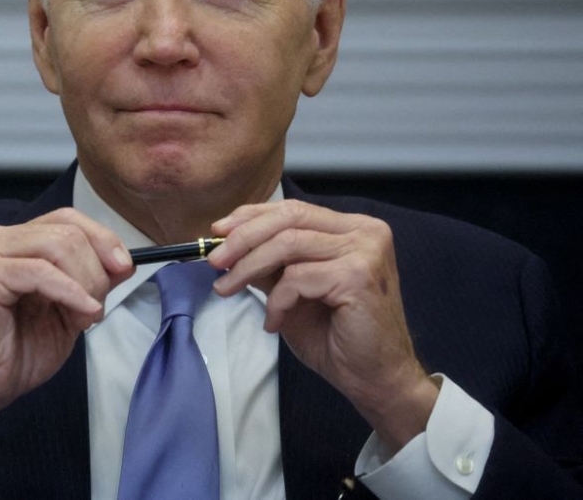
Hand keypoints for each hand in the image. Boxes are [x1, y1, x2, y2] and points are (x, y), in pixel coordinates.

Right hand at [0, 208, 132, 455]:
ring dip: (84, 283)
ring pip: (58, 245)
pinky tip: (79, 313)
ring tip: (83, 316)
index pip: (67, 218)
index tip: (124, 267)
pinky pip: (40, 271)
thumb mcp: (69, 309)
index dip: (102, 238)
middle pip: (68, 231)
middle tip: (95, 308)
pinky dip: (69, 292)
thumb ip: (92, 280)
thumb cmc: (17, 351)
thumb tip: (124, 260)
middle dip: (96, 270)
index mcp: (15, 241)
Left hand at [207, 200, 439, 451]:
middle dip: (243, 237)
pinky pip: (297, 278)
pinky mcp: (358, 276)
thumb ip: (269, 264)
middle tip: (214, 261)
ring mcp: (365, 251)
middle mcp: (364, 232)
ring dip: (248, 267)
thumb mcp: (292, 292)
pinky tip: (274, 322)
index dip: (251, 216)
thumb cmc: (337, 337)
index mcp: (352, 229)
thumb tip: (227, 245)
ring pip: (288, 244)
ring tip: (227, 289)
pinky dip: (276, 301)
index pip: (293, 209)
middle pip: (289, 218)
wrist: (374, 378)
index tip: (217, 231)